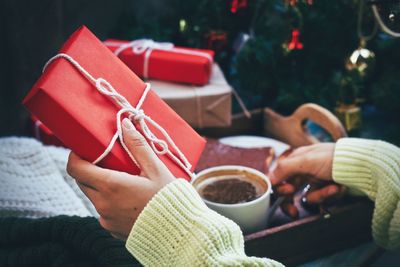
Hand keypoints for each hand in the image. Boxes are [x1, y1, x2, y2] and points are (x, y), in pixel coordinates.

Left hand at [67, 118, 174, 238]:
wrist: (178, 232)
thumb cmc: (169, 198)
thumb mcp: (156, 169)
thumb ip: (138, 145)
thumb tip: (125, 124)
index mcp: (111, 186)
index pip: (76, 169)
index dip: (75, 156)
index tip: (85, 150)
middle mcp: (103, 204)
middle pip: (83, 182)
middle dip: (91, 169)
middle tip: (110, 162)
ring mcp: (106, 219)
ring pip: (93, 196)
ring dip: (102, 186)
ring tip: (125, 181)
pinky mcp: (111, 229)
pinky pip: (103, 210)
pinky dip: (110, 201)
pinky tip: (130, 199)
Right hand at [268, 143, 344, 217]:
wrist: (360, 165)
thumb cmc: (332, 158)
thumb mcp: (305, 160)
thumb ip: (284, 169)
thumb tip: (268, 179)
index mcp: (295, 159)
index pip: (278, 176)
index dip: (278, 187)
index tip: (286, 192)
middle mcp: (302, 170)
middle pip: (287, 191)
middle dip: (290, 202)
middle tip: (293, 212)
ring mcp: (314, 180)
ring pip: (304, 196)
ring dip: (317, 195)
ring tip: (332, 189)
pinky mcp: (325, 189)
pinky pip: (318, 197)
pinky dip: (327, 194)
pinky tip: (337, 187)